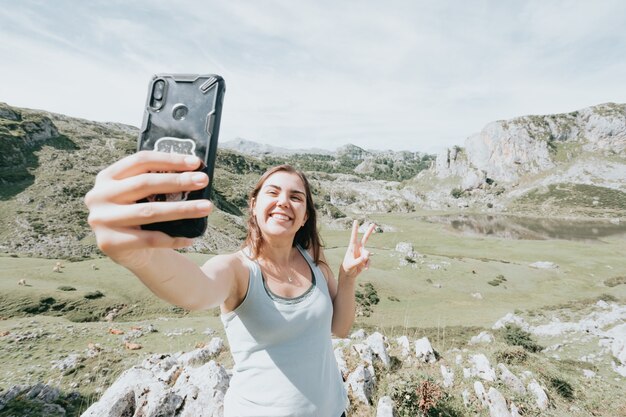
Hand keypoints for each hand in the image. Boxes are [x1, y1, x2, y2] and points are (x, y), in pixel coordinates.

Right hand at [84, 151, 212, 268]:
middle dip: (178, 181)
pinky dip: (173, 239)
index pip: (141, 161)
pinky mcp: (109, 243)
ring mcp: (101, 220)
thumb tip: (195, 172)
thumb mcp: (142, 195)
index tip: (195, 163)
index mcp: (107, 176)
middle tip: (203, 181)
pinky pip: (149, 239)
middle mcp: (99, 196)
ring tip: (206, 207)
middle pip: (145, 183)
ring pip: (149, 211)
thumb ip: (158, 181)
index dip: (169, 160)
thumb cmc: (141, 216)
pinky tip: (191, 237)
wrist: (129, 252)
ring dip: (182, 209)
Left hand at [340, 220, 375, 279]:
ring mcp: (362, 253)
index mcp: (352, 247)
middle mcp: (358, 248)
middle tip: (374, 223)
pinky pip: (369, 261)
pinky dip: (368, 265)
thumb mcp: (351, 264)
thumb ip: (358, 260)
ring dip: (366, 260)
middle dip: (370, 231)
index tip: (356, 221)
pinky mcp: (365, 259)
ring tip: (362, 266)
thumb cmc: (347, 267)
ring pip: (368, 254)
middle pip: (365, 238)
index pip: (354, 236)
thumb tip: (366, 257)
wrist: (349, 273)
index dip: (355, 228)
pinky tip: (365, 269)